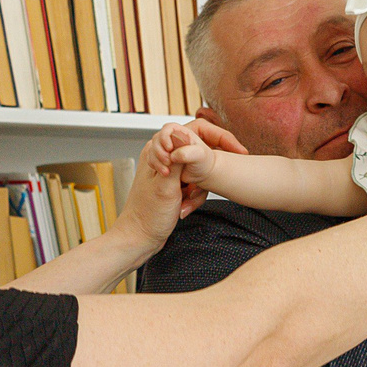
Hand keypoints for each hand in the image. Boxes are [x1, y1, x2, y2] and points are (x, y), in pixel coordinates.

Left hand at [127, 119, 246, 247]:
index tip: (225, 149)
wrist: (141, 237)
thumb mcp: (166, 187)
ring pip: (195, 167)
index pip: (184, 129)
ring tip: (188, 201)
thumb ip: (177, 160)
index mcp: (154, 150)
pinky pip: (193, 181)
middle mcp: (160, 156)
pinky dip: (194, 194)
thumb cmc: (148, 215)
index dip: (209, 136)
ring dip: (198, 187)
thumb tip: (183, 136)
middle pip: (193, 148)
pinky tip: (186, 207)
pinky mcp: (173, 183)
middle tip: (206, 182)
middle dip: (205, 167)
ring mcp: (168, 169)